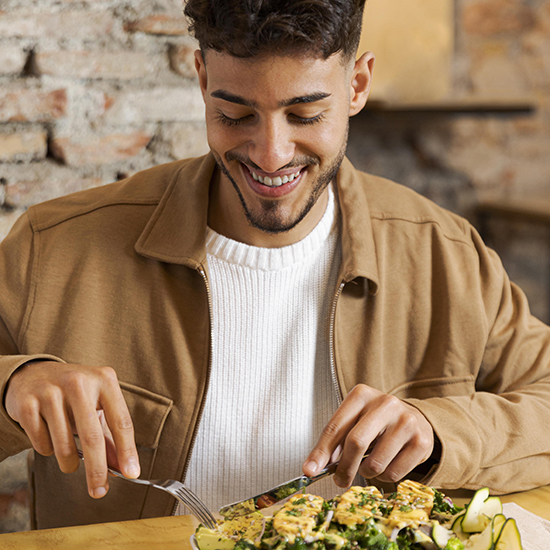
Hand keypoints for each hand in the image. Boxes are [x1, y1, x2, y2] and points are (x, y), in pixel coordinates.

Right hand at [5, 361, 139, 498]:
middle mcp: (79, 382)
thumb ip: (110, 436)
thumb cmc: (74, 393)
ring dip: (69, 463)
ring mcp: (51, 392)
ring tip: (70, 458)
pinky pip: (42, 445)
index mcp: (104, 379)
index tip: (131, 473)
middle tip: (100, 491)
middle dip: (97, 470)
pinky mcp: (28, 404)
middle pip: (92, 437)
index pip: (120, 421)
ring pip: (64, 446)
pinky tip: (49, 436)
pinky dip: (48, 450)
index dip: (127, 450)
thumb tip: (122, 469)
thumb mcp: (97, 405)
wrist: (33, 374)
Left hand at [303, 384, 433, 486]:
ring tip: (370, 463)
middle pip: (356, 443)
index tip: (310, 470)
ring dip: (367, 473)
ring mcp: (406, 421)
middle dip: (344, 468)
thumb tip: (314, 466)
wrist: (415, 418)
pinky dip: (384, 476)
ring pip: (375, 463)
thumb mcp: (354, 420)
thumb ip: (336, 441)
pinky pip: (394, 473)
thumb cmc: (377, 421)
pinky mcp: (421, 441)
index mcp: (361, 395)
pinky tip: (387, 463)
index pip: (336, 426)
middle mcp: (385, 403)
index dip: (321, 452)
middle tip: (340, 480)